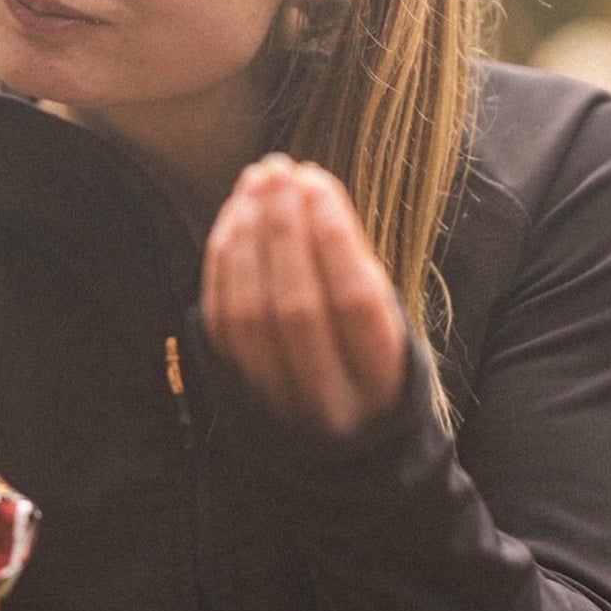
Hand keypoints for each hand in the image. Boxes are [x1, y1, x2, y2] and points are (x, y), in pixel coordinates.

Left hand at [202, 154, 407, 437]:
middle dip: (284, 231)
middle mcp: (328, 402)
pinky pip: (220, 324)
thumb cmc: (373, 358)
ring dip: (249, 239)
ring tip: (257, 182)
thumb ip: (355, 263)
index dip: (334, 239)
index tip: (319, 182)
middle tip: (280, 171)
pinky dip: (223, 264)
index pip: (356, 304)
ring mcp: (276, 402)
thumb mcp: (390, 319)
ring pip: (250, 316)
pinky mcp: (237, 390)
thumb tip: (312, 188)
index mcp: (382, 384)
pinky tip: (234, 218)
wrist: (344, 438)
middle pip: (296, 308)